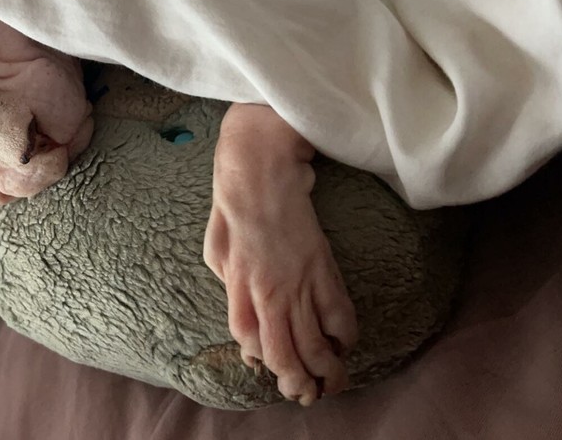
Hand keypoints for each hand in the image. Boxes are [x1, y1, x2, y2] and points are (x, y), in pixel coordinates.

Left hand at [203, 103, 357, 405]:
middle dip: (298, 382)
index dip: (264, 362)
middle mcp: (269, 290)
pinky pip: (341, 313)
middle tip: (306, 395)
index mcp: (238, 286)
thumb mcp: (215, 251)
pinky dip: (346, 336)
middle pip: (285, 353)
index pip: (251, 341)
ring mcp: (300, 281)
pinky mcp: (324, 267)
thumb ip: (229, 286)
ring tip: (331, 383)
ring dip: (326, 370)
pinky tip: (345, 345)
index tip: (272, 369)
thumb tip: (245, 319)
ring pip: (316, 342)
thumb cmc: (233, 207)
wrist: (260, 168)